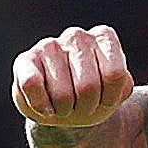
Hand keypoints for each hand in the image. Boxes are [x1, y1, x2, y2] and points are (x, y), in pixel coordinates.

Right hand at [12, 26, 135, 128]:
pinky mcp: (24, 60)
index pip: (115, 75)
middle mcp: (77, 36)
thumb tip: (120, 78)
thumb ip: (123, 85)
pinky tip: (46, 107)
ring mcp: (49, 45)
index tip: (107, 101)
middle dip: (87, 107)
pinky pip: (31, 85)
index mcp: (104, 38)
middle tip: (83, 107)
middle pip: (88, 86)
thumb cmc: (95, 97)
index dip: (111, 98)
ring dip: (65, 110)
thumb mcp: (116, 93)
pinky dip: (41, 106)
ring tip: (65, 106)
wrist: (64, 108)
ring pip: (62, 94)